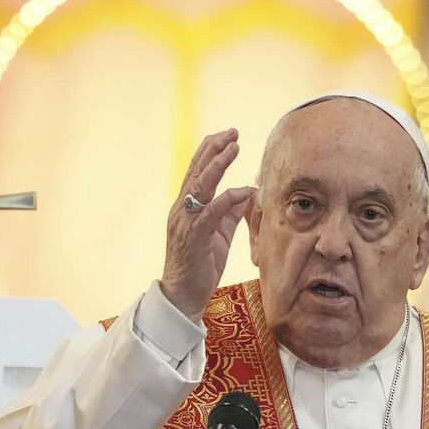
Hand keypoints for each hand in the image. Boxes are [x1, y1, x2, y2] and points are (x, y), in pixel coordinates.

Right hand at [159, 128, 253, 318]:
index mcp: (186, 207)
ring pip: (200, 186)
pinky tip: (242, 190)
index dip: (210, 151)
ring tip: (232, 147)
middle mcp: (181, 210)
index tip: (227, 134)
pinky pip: (211, 213)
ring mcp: (186, 223)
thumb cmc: (201, 264)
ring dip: (217, 165)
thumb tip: (246, 191)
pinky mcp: (194, 238)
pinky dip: (226, 199)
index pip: (196, 171)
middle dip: (213, 149)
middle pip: (196, 172)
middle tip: (231, 132)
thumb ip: (229, 211)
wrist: (183, 295)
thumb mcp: (219, 233)